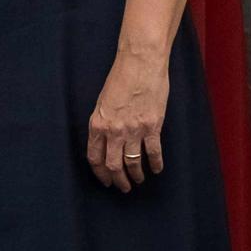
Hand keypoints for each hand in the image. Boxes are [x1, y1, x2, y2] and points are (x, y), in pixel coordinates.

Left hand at [86, 50, 169, 193]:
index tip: (105, 180)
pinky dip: (155, 164)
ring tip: (138, 180)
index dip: (100, 173)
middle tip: (123, 187)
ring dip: (136, 176)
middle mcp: (114, 131)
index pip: (94, 158)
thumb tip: (107, 141)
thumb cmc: (121, 78)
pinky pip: (153, 153)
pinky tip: (156, 169)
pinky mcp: (152, 127)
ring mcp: (134, 130)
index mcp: (98, 124)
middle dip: (118, 180)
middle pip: (113, 166)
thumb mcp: (103, 101)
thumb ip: (104, 123)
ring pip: (133, 163)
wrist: (140, 63)